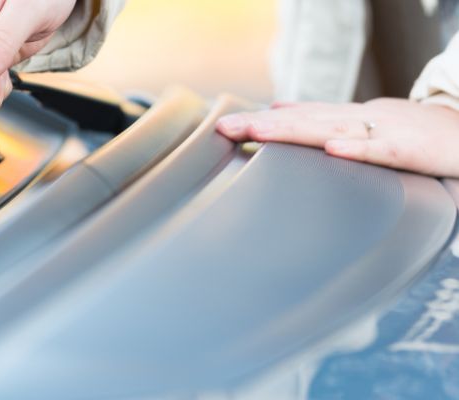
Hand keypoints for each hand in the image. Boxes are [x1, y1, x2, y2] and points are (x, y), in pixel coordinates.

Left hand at [216, 98, 458, 177]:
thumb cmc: (417, 130)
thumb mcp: (364, 121)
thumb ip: (323, 118)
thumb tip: (279, 106)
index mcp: (348, 118)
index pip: (296, 117)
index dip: (260, 120)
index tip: (223, 126)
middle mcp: (360, 120)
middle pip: (303, 122)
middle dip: (261, 125)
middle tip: (224, 128)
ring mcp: (384, 132)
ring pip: (332, 131)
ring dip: (293, 131)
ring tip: (258, 132)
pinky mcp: (411, 150)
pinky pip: (382, 151)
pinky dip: (358, 150)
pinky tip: (331, 151)